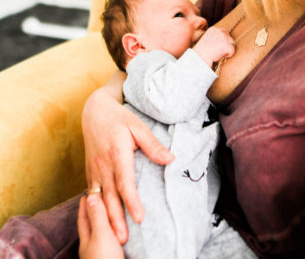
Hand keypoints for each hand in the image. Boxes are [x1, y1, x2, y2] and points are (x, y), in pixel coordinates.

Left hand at [78, 193, 123, 258]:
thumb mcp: (101, 235)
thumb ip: (97, 217)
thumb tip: (90, 196)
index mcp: (86, 238)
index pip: (83, 218)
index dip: (84, 205)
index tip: (85, 195)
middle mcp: (91, 246)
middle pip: (90, 225)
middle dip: (92, 213)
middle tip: (95, 202)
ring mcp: (99, 253)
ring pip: (99, 233)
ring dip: (103, 223)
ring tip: (107, 215)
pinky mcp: (110, 257)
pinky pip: (108, 240)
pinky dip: (111, 232)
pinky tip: (116, 233)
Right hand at [82, 78, 174, 243]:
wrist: (94, 111)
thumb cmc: (119, 118)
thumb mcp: (138, 127)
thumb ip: (153, 145)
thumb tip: (170, 159)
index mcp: (117, 154)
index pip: (125, 182)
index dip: (132, 201)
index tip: (140, 217)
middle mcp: (103, 165)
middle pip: (110, 197)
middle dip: (117, 219)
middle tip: (124, 239)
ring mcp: (94, 169)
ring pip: (99, 199)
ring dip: (105, 218)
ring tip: (113, 236)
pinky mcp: (89, 171)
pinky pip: (92, 193)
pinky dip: (96, 208)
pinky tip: (102, 220)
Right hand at [193, 26, 234, 66]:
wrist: (199, 57)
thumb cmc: (201, 52)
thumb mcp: (207, 40)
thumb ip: (215, 38)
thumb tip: (223, 40)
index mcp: (213, 29)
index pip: (224, 32)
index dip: (223, 40)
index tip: (218, 46)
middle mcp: (219, 31)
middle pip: (229, 37)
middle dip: (226, 44)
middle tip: (218, 51)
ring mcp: (223, 37)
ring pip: (232, 44)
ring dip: (227, 49)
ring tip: (218, 53)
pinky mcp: (227, 45)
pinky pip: (232, 51)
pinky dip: (228, 55)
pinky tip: (220, 56)